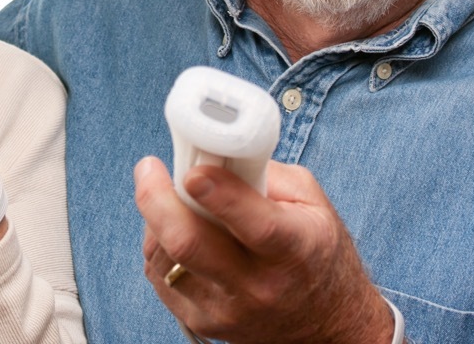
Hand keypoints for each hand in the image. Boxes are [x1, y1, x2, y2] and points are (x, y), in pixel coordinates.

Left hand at [134, 157, 394, 343]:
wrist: (324, 322)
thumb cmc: (315, 250)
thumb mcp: (310, 202)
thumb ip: (264, 172)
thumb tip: (213, 151)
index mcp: (295, 249)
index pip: (254, 225)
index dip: (219, 194)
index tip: (194, 170)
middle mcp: (259, 285)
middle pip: (189, 243)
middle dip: (157, 199)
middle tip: (149, 168)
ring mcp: (227, 309)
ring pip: (165, 258)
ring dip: (155, 219)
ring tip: (167, 198)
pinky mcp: (202, 322)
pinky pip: (160, 276)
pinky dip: (157, 245)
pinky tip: (172, 228)